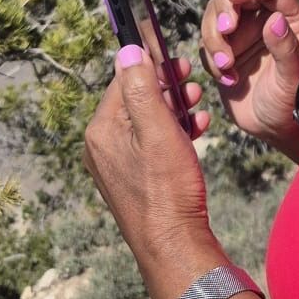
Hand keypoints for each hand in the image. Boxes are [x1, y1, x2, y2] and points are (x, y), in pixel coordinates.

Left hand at [83, 49, 217, 298]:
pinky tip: (196, 131)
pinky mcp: (133, 179)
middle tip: (191, 81)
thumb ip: (142, 89)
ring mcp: (116, 165)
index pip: (122, 82)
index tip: (176, 60)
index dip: (151, 66)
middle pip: (134, 101)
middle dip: (165, 88)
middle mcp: (101, 147)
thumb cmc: (168, 192)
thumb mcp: (158, 131)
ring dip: (172, 109)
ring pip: (145, 123)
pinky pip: (149, 145)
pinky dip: (172, 133)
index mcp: (101, 131)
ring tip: (198, 106)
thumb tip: (127, 51)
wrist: (175, 247)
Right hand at [200, 0, 298, 148]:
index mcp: (291, 18)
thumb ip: (286, 50)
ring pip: (216, 12)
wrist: (273, 127)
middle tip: (226, 28)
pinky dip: (212, 57)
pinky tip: (228, 78)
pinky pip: (207, 39)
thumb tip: (275, 20)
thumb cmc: (294, 103)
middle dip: (225, 5)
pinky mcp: (225, 46)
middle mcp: (266, 16)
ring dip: (214, 37)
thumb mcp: (294, 79)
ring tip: (227, 67)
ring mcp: (243, 30)